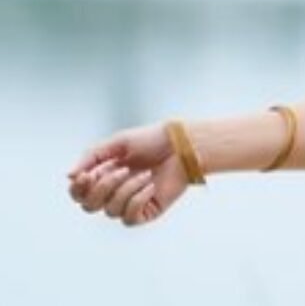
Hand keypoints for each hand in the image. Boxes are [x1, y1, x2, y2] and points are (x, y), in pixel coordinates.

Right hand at [66, 121, 190, 226]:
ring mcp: (130, 204)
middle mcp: (114, 193)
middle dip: (103, 187)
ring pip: (110, 211)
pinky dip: (138, 200)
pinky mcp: (146, 213)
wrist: (182, 146)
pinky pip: (130, 217)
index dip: (78, 188)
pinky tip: (150, 186)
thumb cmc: (152, 141)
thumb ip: (91, 157)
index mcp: (103, 176)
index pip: (78, 194)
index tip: (88, 174)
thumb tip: (69, 175)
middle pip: (89, 206)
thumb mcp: (117, 143)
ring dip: (126, 189)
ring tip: (145, 173)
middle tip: (123, 168)